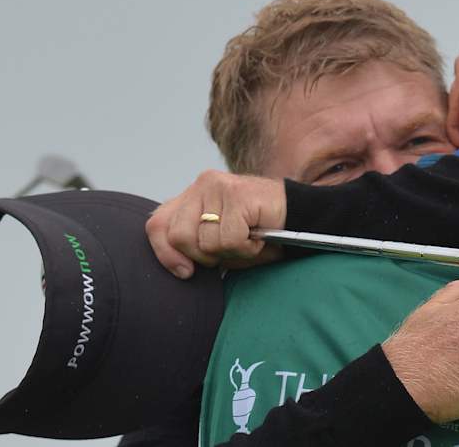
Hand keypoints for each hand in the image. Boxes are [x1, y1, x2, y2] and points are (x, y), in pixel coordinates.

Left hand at [146, 170, 286, 278]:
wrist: (301, 216)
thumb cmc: (261, 232)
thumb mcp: (221, 242)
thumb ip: (196, 246)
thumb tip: (181, 267)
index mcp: (193, 195)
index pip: (157, 224)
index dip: (165, 253)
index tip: (185, 272)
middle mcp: (201, 185)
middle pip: (179, 237)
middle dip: (205, 256)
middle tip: (231, 250)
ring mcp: (218, 187)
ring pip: (206, 242)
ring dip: (232, 251)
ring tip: (250, 239)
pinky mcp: (238, 194)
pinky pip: (230, 239)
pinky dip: (247, 247)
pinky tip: (259, 236)